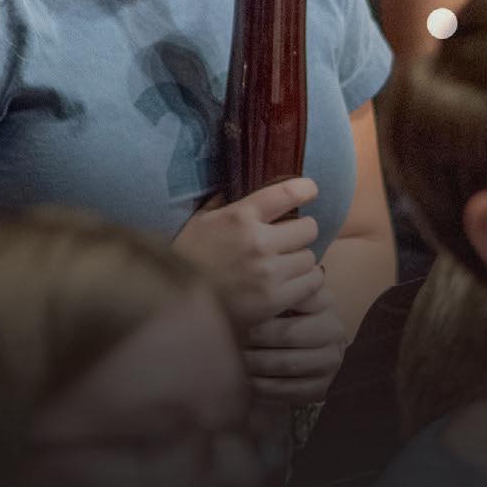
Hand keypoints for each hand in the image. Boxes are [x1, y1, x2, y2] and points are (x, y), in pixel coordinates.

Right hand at [171, 178, 321, 329]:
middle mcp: (258, 242)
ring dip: (300, 259)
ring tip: (287, 264)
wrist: (175, 301)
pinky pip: (311, 283)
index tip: (309, 191)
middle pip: (308, 228)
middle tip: (291, 239)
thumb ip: (224, 202)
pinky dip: (306, 281)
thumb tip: (239, 185)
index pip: (288, 193)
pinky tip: (293, 281)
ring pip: (310, 257)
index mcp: (239, 217)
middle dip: (300, 232)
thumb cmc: (186, 257)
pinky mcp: (273, 300)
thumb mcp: (200, 220)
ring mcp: (268, 273)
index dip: (306, 189)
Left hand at [243, 283, 346, 403]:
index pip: (298, 299)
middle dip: (257, 337)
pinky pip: (289, 390)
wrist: (307, 351)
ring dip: (257, 363)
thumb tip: (244, 283)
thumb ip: (271, 290)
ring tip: (238, 358)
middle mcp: (333, 330)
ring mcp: (331, 360)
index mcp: (324, 302)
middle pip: (289, 334)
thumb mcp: (283, 299)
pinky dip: (265, 387)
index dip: (266, 306)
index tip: (242, 309)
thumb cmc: (285, 318)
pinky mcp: (322, 387)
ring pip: (287, 364)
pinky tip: (249, 380)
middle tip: (237, 336)